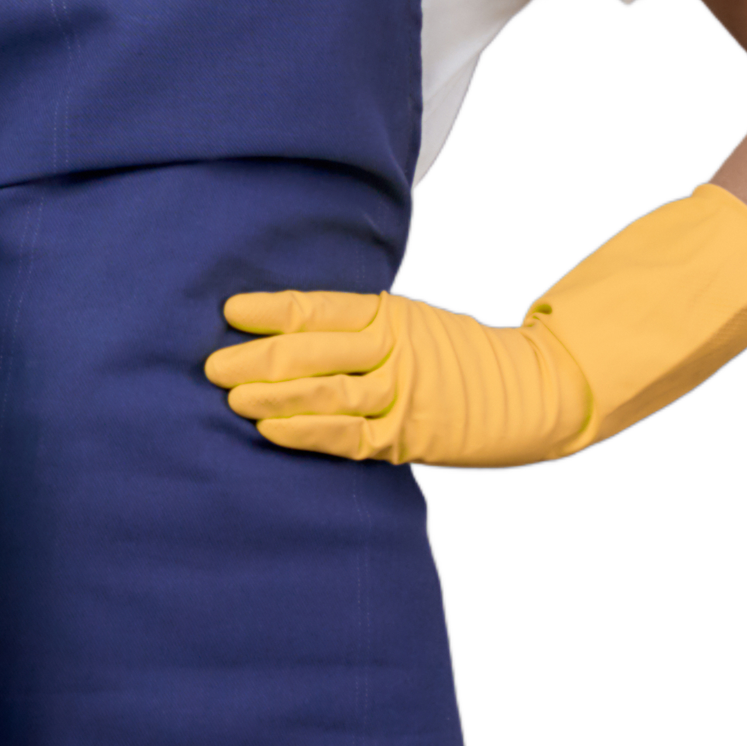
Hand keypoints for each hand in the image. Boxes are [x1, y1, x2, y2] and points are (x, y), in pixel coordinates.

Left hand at [203, 287, 586, 468]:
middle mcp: (391, 349)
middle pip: (310, 351)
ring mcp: (399, 394)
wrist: (533, 389)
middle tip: (212, 365)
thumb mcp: (411, 323)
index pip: (317, 308)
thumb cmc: (459, 356)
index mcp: (389, 314)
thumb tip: (291, 331)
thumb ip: (361, 327)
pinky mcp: (406, 436)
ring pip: (323, 393)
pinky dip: (304, 432)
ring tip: (231, 397)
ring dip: (270, 396)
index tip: (230, 312)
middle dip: (255, 358)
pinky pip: (346, 436)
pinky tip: (270, 430)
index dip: (269, 311)